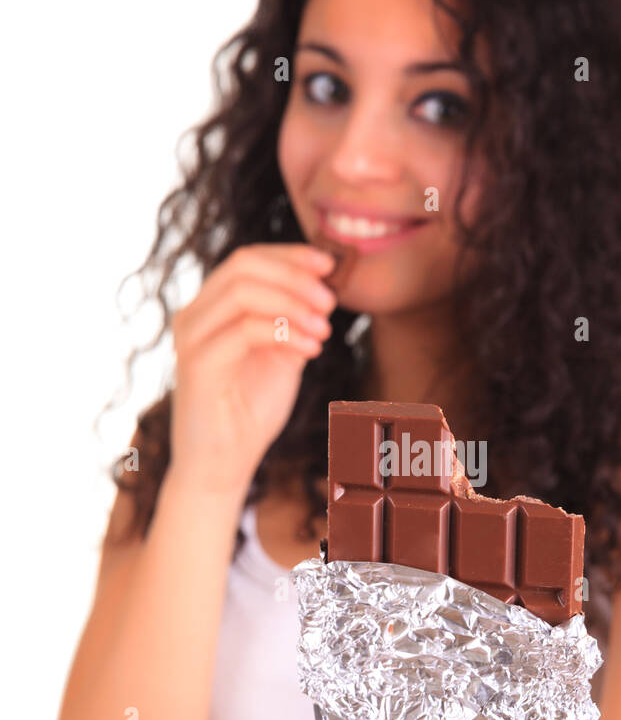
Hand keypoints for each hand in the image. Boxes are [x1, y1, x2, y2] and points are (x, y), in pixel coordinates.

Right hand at [169, 242, 337, 497]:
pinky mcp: (196, 365)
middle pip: (242, 266)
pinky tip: (310, 350)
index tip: (330, 264)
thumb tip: (322, 291)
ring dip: (293, 304)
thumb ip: (294, 322)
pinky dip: (284, 333)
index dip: (290, 255)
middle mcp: (194, 316)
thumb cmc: (250, 412)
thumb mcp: (282, 357)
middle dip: (294, 276)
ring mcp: (191, 338)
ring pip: (242, 292)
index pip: (248, 260)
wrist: (223, 465)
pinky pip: (244, 331)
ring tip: (324, 330)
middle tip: (330, 301)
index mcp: (212, 308)